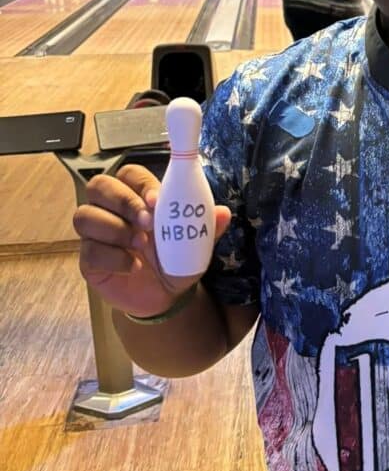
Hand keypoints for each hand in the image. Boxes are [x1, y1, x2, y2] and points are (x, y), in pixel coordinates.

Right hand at [73, 164, 230, 318]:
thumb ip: (205, 227)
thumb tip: (223, 213)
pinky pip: (88, 250)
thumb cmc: (175, 260)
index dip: (140, 183)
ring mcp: (97, 234)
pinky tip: (133, 267)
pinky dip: (113, 258)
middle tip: (146, 222)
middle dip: (122, 201)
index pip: (129, 174)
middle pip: (98, 186)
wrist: (165, 296)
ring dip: (115, 229)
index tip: (156, 200)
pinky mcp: (89, 259)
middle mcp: (113, 210)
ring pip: (85, 215)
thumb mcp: (195, 245)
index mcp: (139, 197)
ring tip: (140, 245)